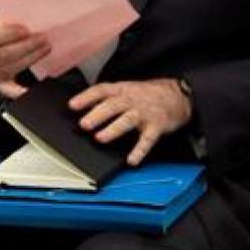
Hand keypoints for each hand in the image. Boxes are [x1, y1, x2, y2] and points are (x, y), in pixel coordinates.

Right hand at [0, 15, 49, 98]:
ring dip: (31, 58)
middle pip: (3, 55)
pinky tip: (33, 89)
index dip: (9, 34)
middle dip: (25, 46)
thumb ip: (5, 22)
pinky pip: (9, 89)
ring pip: (11, 68)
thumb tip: (27, 22)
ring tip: (45, 48)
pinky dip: (21, 91)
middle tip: (42, 38)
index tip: (25, 29)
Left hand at [69, 79, 191, 165]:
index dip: (86, 97)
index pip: (102, 90)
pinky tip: (131, 160)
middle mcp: (132, 100)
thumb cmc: (146, 95)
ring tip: (100, 138)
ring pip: (127, 120)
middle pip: (113, 105)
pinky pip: (147, 140)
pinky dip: (139, 151)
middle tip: (84, 124)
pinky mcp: (156, 126)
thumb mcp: (126, 89)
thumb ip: (107, 98)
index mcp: (122, 90)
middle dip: (97, 114)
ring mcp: (144, 113)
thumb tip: (83, 109)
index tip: (72, 105)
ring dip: (113, 129)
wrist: (177, 95)